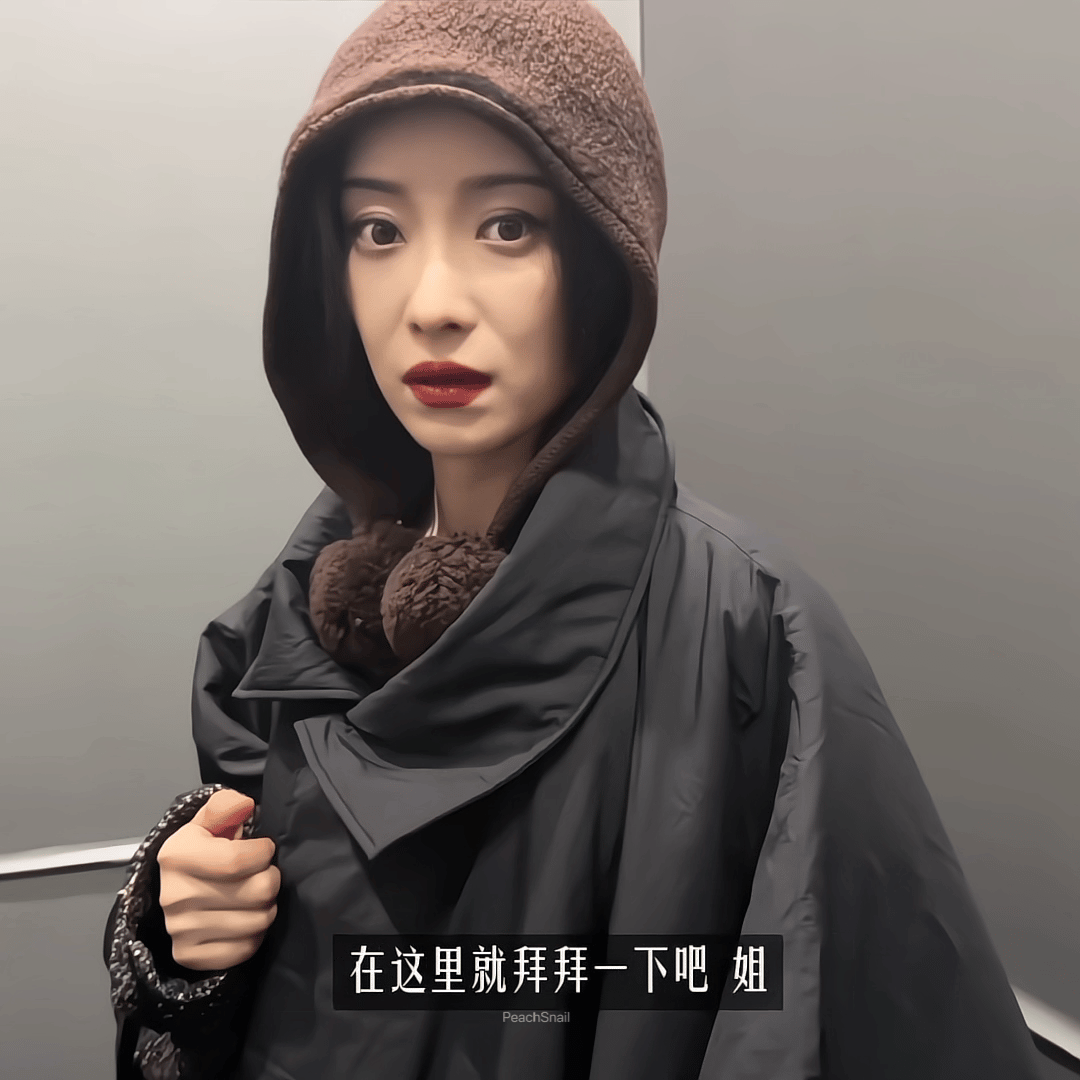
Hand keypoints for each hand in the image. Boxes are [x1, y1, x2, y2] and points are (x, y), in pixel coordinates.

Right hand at [157, 788, 279, 970]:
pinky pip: (244, 949)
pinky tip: (247, 919)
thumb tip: (244, 805)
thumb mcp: (209, 820)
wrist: (173, 888)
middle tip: (264, 874)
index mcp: (178, 856)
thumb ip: (226, 806)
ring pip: (257, 922)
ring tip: (257, 896)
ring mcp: (180, 929)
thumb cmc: (200, 850)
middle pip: (256, 892)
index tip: (264, 849)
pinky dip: (255, 935)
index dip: (263, 852)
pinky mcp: (189, 955)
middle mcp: (175, 895)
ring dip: (267, 907)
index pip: (239, 860)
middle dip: (271, 879)